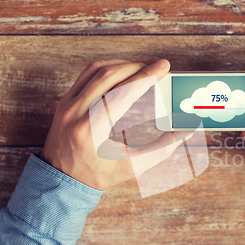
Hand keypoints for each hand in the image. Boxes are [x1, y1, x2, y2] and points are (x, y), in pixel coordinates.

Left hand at [40, 59, 189, 189]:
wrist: (60, 180)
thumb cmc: (96, 175)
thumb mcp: (132, 167)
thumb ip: (161, 149)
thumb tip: (184, 132)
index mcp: (90, 130)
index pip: (122, 93)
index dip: (146, 77)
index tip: (163, 67)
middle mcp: (75, 113)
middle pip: (109, 75)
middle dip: (137, 67)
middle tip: (158, 67)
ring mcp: (67, 104)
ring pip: (96, 69)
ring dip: (122, 64)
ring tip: (142, 69)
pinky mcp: (65, 100)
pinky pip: (87, 74)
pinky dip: (108, 68)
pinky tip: (123, 72)